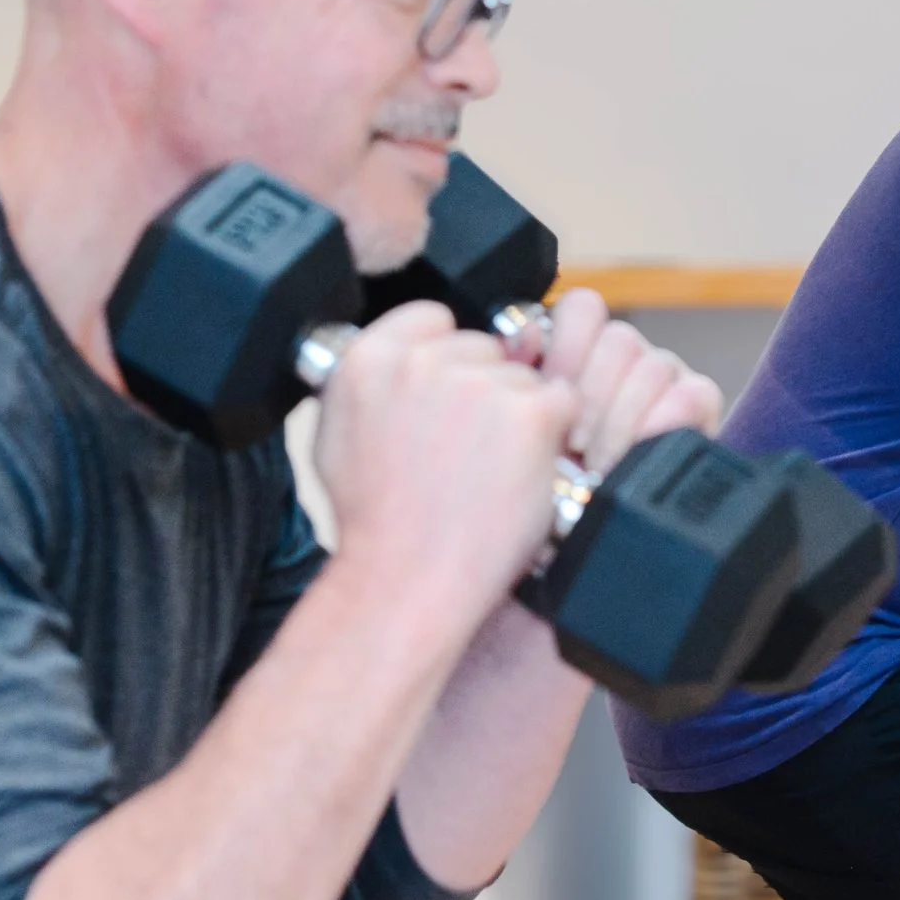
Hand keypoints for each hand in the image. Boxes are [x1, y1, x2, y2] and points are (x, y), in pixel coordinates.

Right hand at [311, 302, 577, 607]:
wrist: (407, 580)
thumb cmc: (375, 523)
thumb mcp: (336, 436)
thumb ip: (366, 382)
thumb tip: (392, 354)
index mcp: (369, 358)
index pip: (433, 319)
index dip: (446, 362)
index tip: (443, 403)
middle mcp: (422, 360)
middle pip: (483, 348)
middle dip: (483, 390)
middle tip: (462, 450)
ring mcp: (480, 384)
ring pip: (524, 377)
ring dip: (517, 417)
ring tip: (484, 472)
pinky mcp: (530, 413)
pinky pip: (563, 402)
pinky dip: (553, 437)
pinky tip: (519, 474)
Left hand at [536, 288, 724, 474]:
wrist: (594, 519)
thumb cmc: (554, 478)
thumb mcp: (530, 428)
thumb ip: (524, 377)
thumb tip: (528, 334)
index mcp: (583, 346)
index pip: (583, 309)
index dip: (566, 345)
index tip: (550, 391)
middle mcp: (627, 353)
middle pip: (619, 338)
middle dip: (592, 397)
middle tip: (572, 443)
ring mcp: (665, 373)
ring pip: (653, 367)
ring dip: (621, 421)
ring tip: (597, 462)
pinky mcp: (699, 401)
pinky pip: (690, 396)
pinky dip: (659, 428)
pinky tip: (634, 457)